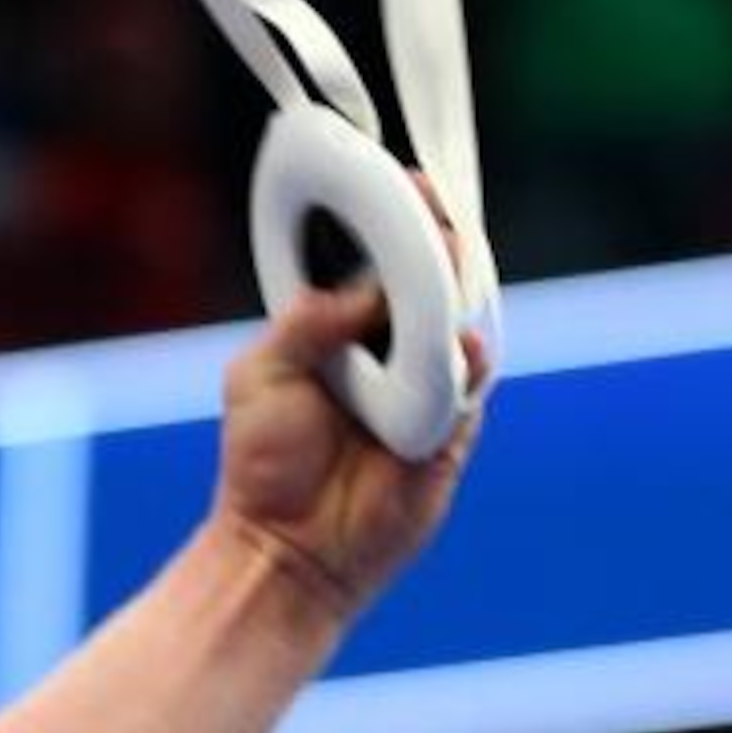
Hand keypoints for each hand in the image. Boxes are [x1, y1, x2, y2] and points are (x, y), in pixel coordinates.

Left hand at [213, 199, 482, 618]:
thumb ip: (307, 324)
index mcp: (346, 330)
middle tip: (436, 213)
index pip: (385, 264)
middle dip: (441, 244)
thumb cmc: (263, 461)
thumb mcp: (260, 375)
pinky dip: (465, 362)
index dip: (399, 224)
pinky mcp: (451, 432)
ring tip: (447, 262)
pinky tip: (456, 345)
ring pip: (461, 326)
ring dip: (459, 293)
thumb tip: (363, 291)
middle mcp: (393, 352)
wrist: (285, 547)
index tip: (405, 185)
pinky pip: (471, 386)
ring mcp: (428, 389)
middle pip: (434, 284)